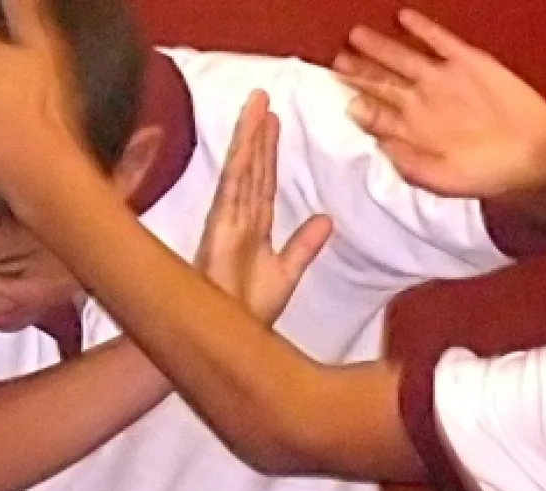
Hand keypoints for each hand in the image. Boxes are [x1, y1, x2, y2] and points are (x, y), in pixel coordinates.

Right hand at [196, 91, 332, 325]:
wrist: (231, 339)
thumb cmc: (248, 314)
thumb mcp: (286, 274)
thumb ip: (304, 246)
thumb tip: (326, 219)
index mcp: (252, 230)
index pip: (263, 182)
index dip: (268, 152)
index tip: (274, 122)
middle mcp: (237, 220)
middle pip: (251, 168)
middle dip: (257, 134)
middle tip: (264, 96)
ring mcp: (227, 222)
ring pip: (241, 170)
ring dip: (248, 136)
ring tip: (256, 103)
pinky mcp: (220, 228)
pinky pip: (233, 187)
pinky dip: (239, 161)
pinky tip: (245, 139)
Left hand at [333, 9, 545, 198]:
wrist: (535, 153)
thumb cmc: (489, 174)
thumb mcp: (443, 181)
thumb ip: (409, 164)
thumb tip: (379, 143)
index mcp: (413, 133)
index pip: (375, 115)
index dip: (357, 104)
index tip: (339, 96)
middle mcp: (422, 104)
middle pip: (382, 83)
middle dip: (358, 73)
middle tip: (336, 61)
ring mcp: (444, 80)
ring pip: (402, 59)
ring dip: (379, 47)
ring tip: (356, 36)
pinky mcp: (468, 62)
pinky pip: (440, 41)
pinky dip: (422, 29)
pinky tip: (404, 18)